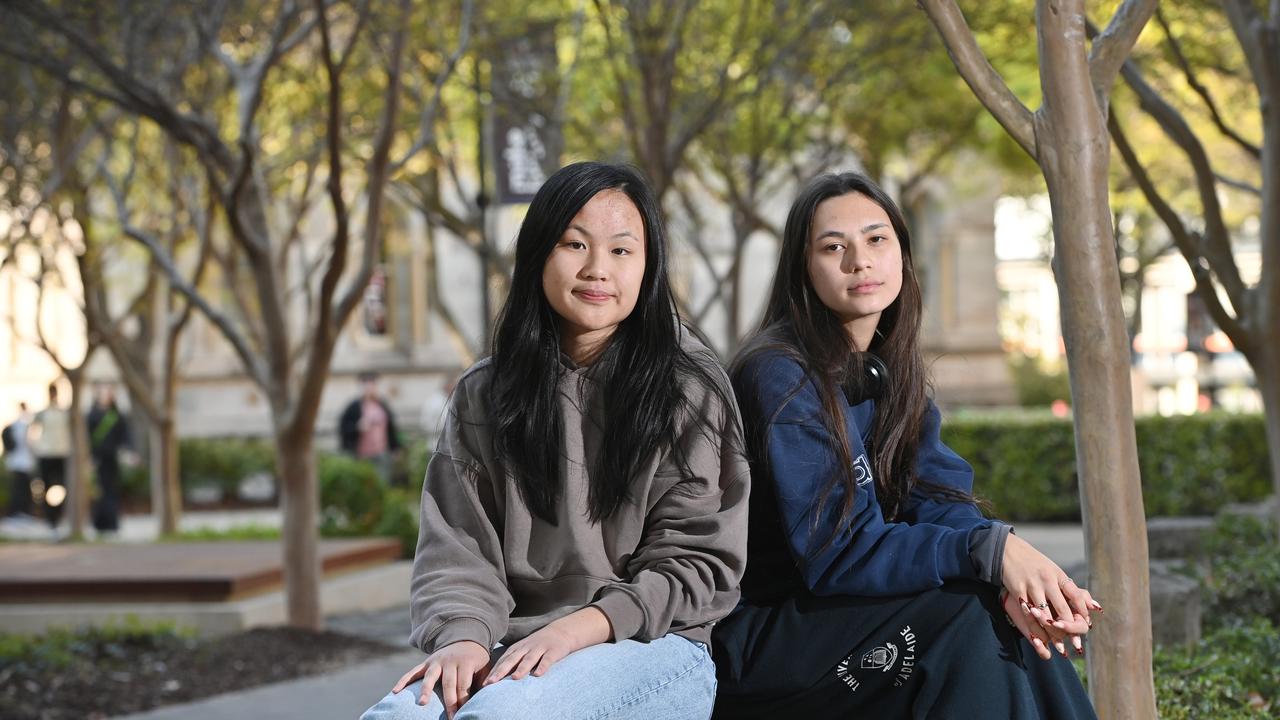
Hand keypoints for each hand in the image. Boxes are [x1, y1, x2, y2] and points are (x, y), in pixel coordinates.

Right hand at [391, 640, 490, 719]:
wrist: (465, 637)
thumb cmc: (476, 659)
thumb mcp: (484, 666)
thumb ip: (484, 680)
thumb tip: (486, 696)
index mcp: (466, 662)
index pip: (463, 684)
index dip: (462, 700)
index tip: (461, 714)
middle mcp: (449, 661)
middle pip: (448, 683)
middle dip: (449, 702)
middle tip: (450, 717)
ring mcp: (436, 661)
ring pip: (430, 677)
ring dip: (425, 690)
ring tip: (422, 704)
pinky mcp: (426, 662)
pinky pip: (413, 672)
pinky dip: (403, 680)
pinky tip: (395, 691)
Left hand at [483, 607, 611, 684]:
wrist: (560, 632)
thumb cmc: (537, 647)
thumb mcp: (523, 651)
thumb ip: (512, 663)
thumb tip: (497, 680)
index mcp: (517, 649)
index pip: (502, 661)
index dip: (493, 672)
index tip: (484, 684)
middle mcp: (526, 648)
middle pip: (511, 660)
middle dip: (501, 671)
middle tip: (491, 682)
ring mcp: (539, 649)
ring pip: (529, 659)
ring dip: (521, 668)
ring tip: (514, 678)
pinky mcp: (553, 651)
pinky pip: (547, 660)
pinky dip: (543, 666)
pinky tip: (538, 675)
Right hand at [1001, 534, 1100, 654]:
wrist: (1007, 551)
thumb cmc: (1035, 564)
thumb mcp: (1055, 572)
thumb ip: (1073, 590)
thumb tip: (1095, 608)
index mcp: (1058, 575)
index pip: (1076, 596)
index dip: (1083, 613)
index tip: (1086, 625)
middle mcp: (1047, 579)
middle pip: (1063, 609)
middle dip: (1069, 628)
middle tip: (1074, 644)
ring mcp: (1032, 585)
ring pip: (1045, 614)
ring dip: (1052, 632)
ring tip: (1058, 645)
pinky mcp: (1018, 590)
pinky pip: (1027, 613)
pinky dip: (1034, 627)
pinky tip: (1039, 637)